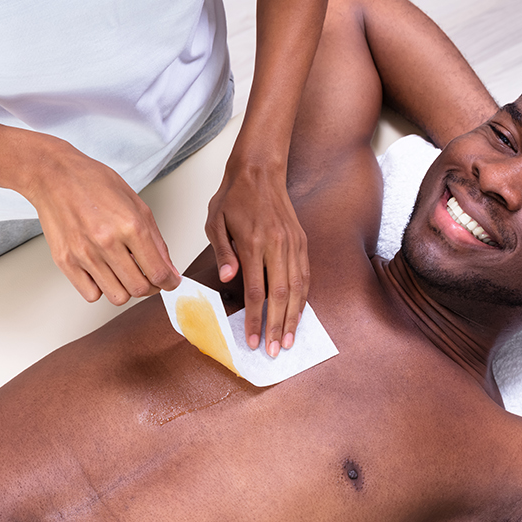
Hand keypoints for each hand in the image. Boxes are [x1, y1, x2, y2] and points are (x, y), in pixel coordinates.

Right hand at [26, 140, 180, 304]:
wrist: (55, 176)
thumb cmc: (94, 184)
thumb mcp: (137, 205)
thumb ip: (156, 241)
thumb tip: (168, 269)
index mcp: (130, 226)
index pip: (158, 272)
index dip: (169, 283)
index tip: (170, 283)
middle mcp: (107, 242)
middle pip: (139, 289)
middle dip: (151, 287)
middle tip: (149, 277)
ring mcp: (84, 254)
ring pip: (117, 297)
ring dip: (126, 289)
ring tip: (125, 273)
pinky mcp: (65, 261)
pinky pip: (91, 294)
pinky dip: (101, 289)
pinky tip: (103, 272)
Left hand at [205, 153, 308, 357]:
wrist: (260, 170)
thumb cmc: (233, 196)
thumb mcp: (215, 222)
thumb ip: (222, 253)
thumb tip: (227, 280)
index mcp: (253, 243)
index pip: (256, 292)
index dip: (255, 320)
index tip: (252, 340)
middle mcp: (277, 245)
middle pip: (281, 295)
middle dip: (277, 326)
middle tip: (273, 351)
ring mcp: (293, 244)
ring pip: (298, 288)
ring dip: (294, 317)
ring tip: (289, 340)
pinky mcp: (301, 241)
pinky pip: (306, 275)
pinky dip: (304, 297)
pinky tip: (299, 313)